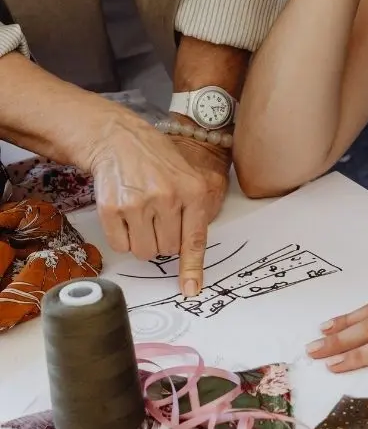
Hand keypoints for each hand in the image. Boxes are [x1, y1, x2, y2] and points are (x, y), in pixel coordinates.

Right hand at [88, 110, 224, 295]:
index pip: (195, 240)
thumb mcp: (187, 177)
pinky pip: (121, 246)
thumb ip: (194, 211)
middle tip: (157, 218)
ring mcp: (137, 204)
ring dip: (143, 242)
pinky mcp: (112, 209)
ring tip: (142, 215)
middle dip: (163, 240)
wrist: (119, 138)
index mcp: (192, 191)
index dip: (192, 269)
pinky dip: (123, 238)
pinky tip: (125, 215)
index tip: (191, 290)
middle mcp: (166, 198)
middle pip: (168, 250)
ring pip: (145, 252)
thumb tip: (190, 254)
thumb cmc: (157, 161)